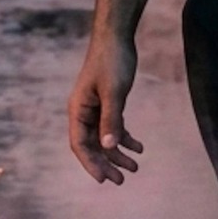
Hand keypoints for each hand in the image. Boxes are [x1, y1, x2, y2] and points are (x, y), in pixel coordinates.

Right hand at [68, 31, 143, 183]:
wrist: (116, 37)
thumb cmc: (112, 61)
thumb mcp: (113, 92)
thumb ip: (111, 120)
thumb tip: (107, 147)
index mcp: (78, 110)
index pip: (79, 144)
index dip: (90, 163)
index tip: (103, 180)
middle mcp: (84, 112)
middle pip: (92, 145)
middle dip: (106, 163)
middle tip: (122, 181)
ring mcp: (96, 108)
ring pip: (104, 138)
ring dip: (118, 153)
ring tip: (135, 168)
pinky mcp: (108, 102)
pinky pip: (114, 127)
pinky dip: (125, 138)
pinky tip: (139, 147)